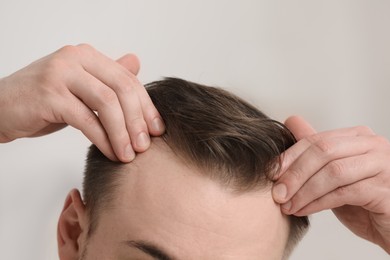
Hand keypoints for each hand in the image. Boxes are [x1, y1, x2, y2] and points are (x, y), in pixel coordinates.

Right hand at [0, 44, 164, 161]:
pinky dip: (103, 139)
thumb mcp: (80, 87)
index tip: (158, 129)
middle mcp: (76, 58)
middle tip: (146, 145)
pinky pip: (86, 120)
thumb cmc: (43, 101)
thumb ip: (107, 77)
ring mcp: (61, 74)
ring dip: (123, 133)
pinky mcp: (49, 95)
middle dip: (138, 120)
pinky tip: (111, 153)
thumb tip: (136, 63)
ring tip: (130, 154)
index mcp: (87, 56)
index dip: (146, 106)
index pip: (127, 79)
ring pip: (107, 104)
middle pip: (122, 88)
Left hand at [272, 116, 389, 252]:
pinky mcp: (385, 189)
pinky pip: (344, 193)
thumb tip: (291, 121)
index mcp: (358, 137)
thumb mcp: (333, 173)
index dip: (290, 157)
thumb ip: (315, 150)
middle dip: (295, 173)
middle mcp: (372, 145)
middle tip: (277, 192)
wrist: (389, 226)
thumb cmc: (362, 199)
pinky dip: (318, 203)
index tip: (272, 173)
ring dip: (304, 191)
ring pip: (333, 172)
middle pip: (323, 151)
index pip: (316, 140)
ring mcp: (382, 165)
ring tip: (288, 205)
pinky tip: (303, 210)